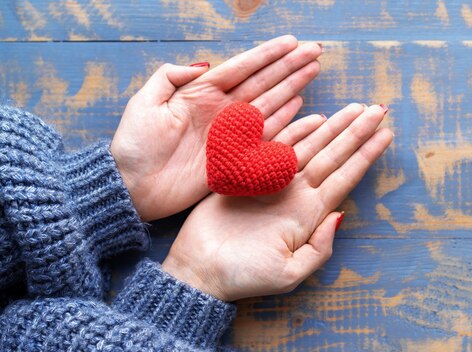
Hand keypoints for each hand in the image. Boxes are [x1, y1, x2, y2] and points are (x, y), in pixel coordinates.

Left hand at [111, 35, 321, 220]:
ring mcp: (232, 133)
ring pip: (269, 103)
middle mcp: (221, 109)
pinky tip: (300, 105)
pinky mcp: (236, 156)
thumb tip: (203, 64)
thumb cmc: (136, 145)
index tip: (291, 41)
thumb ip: (170, 76)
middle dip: (289, 65)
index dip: (267, 54)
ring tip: (313, 69)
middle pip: (263, 81)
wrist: (134, 187)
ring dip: (292, 86)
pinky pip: (266, 135)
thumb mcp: (144, 102)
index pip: (241, 67)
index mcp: (201, 93)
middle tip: (314, 51)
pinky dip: (284, 120)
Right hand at [162, 104, 392, 300]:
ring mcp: (273, 181)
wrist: (200, 270)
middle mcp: (296, 194)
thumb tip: (342, 216)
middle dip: (356, 132)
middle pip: (333, 156)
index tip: (386, 134)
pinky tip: (312, 116)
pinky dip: (292, 130)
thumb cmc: (246, 277)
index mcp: (309, 214)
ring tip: (355, 108)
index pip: (345, 178)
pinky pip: (273, 145)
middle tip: (379, 109)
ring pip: (309, 146)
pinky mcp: (247, 173)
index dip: (366, 156)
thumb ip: (319, 248)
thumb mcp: (290, 274)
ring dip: (332, 126)